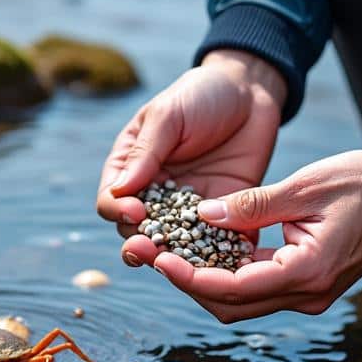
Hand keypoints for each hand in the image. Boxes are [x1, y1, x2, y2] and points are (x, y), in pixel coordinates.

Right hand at [96, 50, 285, 258]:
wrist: (249, 92)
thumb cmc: (200, 95)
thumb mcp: (168, 115)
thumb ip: (146, 152)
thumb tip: (120, 190)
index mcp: (130, 169)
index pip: (112, 200)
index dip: (119, 211)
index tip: (136, 211)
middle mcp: (154, 194)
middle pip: (137, 231)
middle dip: (141, 245)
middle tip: (149, 252)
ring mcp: (187, 208)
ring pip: (174, 245)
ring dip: (175, 260)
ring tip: (181, 269)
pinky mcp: (222, 215)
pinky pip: (215, 243)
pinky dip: (217, 258)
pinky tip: (223, 266)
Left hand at [125, 144, 361, 321]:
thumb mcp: (304, 186)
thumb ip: (252, 205)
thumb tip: (202, 215)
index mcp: (307, 272)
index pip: (234, 289)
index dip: (190, 278)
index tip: (159, 260)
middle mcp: (307, 294)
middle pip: (230, 306)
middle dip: (188, 284)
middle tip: (151, 255)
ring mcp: (309, 293)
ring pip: (241, 302)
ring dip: (204, 282)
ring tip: (168, 253)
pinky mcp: (308, 283)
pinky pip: (258, 288)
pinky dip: (227, 275)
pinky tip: (201, 249)